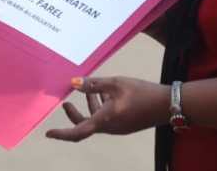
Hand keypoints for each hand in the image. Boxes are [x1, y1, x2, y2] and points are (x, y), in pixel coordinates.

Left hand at [45, 76, 169, 141]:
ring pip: (97, 120)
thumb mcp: (115, 84)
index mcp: (105, 120)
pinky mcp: (125, 124)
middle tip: (66, 102)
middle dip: (74, 115)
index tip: (48, 133)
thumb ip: (93, 84)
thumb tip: (74, 83)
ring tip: (85, 90)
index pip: (78, 131)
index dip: (62, 133)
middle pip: (86, 125)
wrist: (167, 104)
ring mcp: (118, 127)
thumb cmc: (141, 93)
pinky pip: (107, 118)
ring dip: (89, 107)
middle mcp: (110, 128)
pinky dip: (101, 106)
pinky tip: (104, 91)